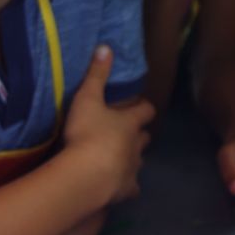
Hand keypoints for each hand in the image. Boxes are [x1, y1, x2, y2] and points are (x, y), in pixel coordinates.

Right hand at [62, 46, 154, 203]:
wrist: (88, 175)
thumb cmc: (87, 133)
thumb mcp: (88, 98)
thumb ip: (97, 74)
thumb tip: (106, 46)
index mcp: (130, 122)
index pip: (146, 111)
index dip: (143, 107)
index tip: (139, 106)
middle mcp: (137, 144)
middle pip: (145, 137)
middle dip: (139, 134)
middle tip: (126, 132)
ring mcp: (134, 167)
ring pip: (140, 161)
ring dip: (132, 158)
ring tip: (119, 157)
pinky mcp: (127, 189)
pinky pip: (132, 187)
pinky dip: (127, 184)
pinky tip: (119, 185)